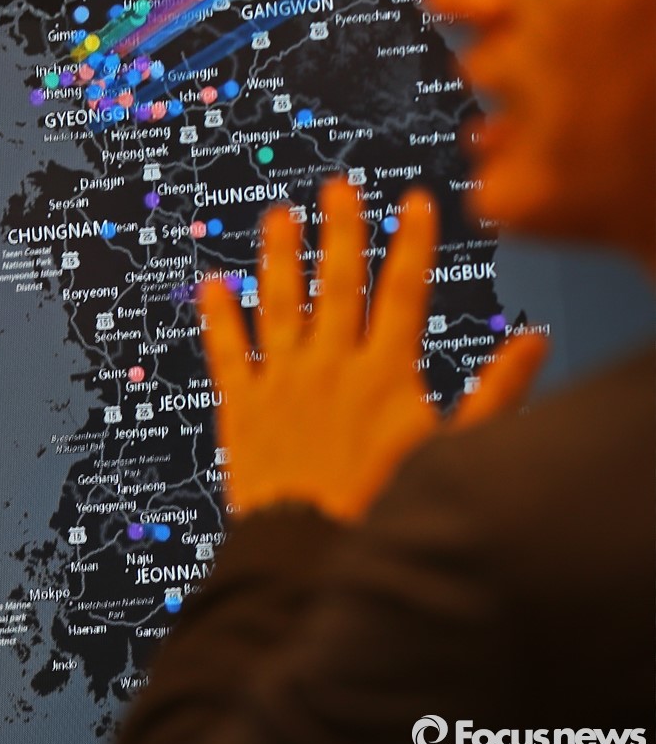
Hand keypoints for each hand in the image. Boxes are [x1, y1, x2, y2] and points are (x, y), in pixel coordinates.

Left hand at [199, 179, 546, 521]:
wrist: (313, 556)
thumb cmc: (386, 507)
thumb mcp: (452, 451)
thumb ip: (495, 393)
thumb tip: (533, 342)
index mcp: (384, 371)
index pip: (403, 290)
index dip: (411, 241)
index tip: (414, 201)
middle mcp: (332, 364)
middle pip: (338, 282)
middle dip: (341, 230)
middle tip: (337, 187)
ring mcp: (282, 381)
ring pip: (280, 303)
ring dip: (281, 255)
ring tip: (279, 215)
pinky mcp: (243, 407)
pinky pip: (227, 352)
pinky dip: (218, 317)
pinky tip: (211, 285)